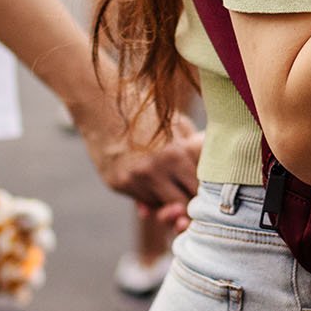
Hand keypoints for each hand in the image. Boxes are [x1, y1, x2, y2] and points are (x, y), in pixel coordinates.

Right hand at [79, 104, 202, 213]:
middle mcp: (154, 170)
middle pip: (181, 206)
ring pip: (160, 207)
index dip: (204, 195)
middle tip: (190, 197)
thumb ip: (195, 152)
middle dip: (188, 204)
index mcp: (175, 154)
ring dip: (167, 200)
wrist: (102, 103)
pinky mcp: (117, 184)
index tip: (206, 193)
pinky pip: (141, 200)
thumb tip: (209, 178)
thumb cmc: (147, 111)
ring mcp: (133, 179)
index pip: (199, 192)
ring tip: (167, 181)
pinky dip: (148, 194)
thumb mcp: (178, 125)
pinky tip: (147, 176)